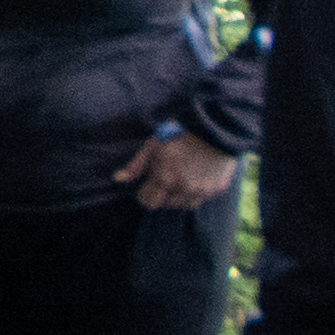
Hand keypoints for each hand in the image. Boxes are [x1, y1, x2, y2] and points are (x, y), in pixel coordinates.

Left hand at [120, 127, 236, 210]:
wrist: (215, 128)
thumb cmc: (179, 133)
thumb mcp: (152, 145)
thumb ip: (136, 166)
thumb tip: (117, 179)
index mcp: (165, 179)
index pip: (148, 202)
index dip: (144, 195)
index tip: (146, 186)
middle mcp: (183, 189)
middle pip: (165, 205)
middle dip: (160, 196)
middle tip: (162, 181)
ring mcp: (201, 191)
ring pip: (183, 205)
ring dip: (177, 197)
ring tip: (177, 180)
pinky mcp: (217, 189)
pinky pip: (201, 200)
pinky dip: (194, 194)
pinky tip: (193, 181)